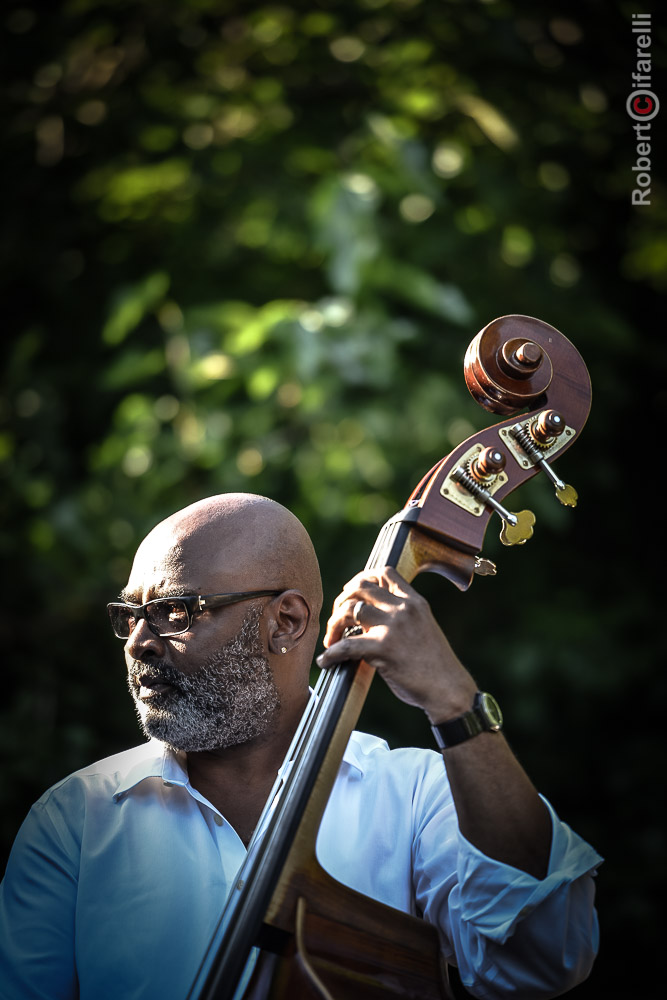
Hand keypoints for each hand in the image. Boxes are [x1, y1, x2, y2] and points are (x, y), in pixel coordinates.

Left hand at [317, 567, 477, 722]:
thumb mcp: (423, 627)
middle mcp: (404, 608)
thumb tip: (368, 616)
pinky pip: (346, 645)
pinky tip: (326, 661)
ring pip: (350, 610)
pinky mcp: (383, 648)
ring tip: (331, 640)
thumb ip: (401, 616)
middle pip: (361, 587)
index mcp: (415, 601)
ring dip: (333, 624)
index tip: (351, 593)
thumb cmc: (434, 664)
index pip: (385, 573)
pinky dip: (331, 654)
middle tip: (337, 619)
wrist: (448, 689)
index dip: (362, 579)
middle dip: (341, 600)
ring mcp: (393, 626)